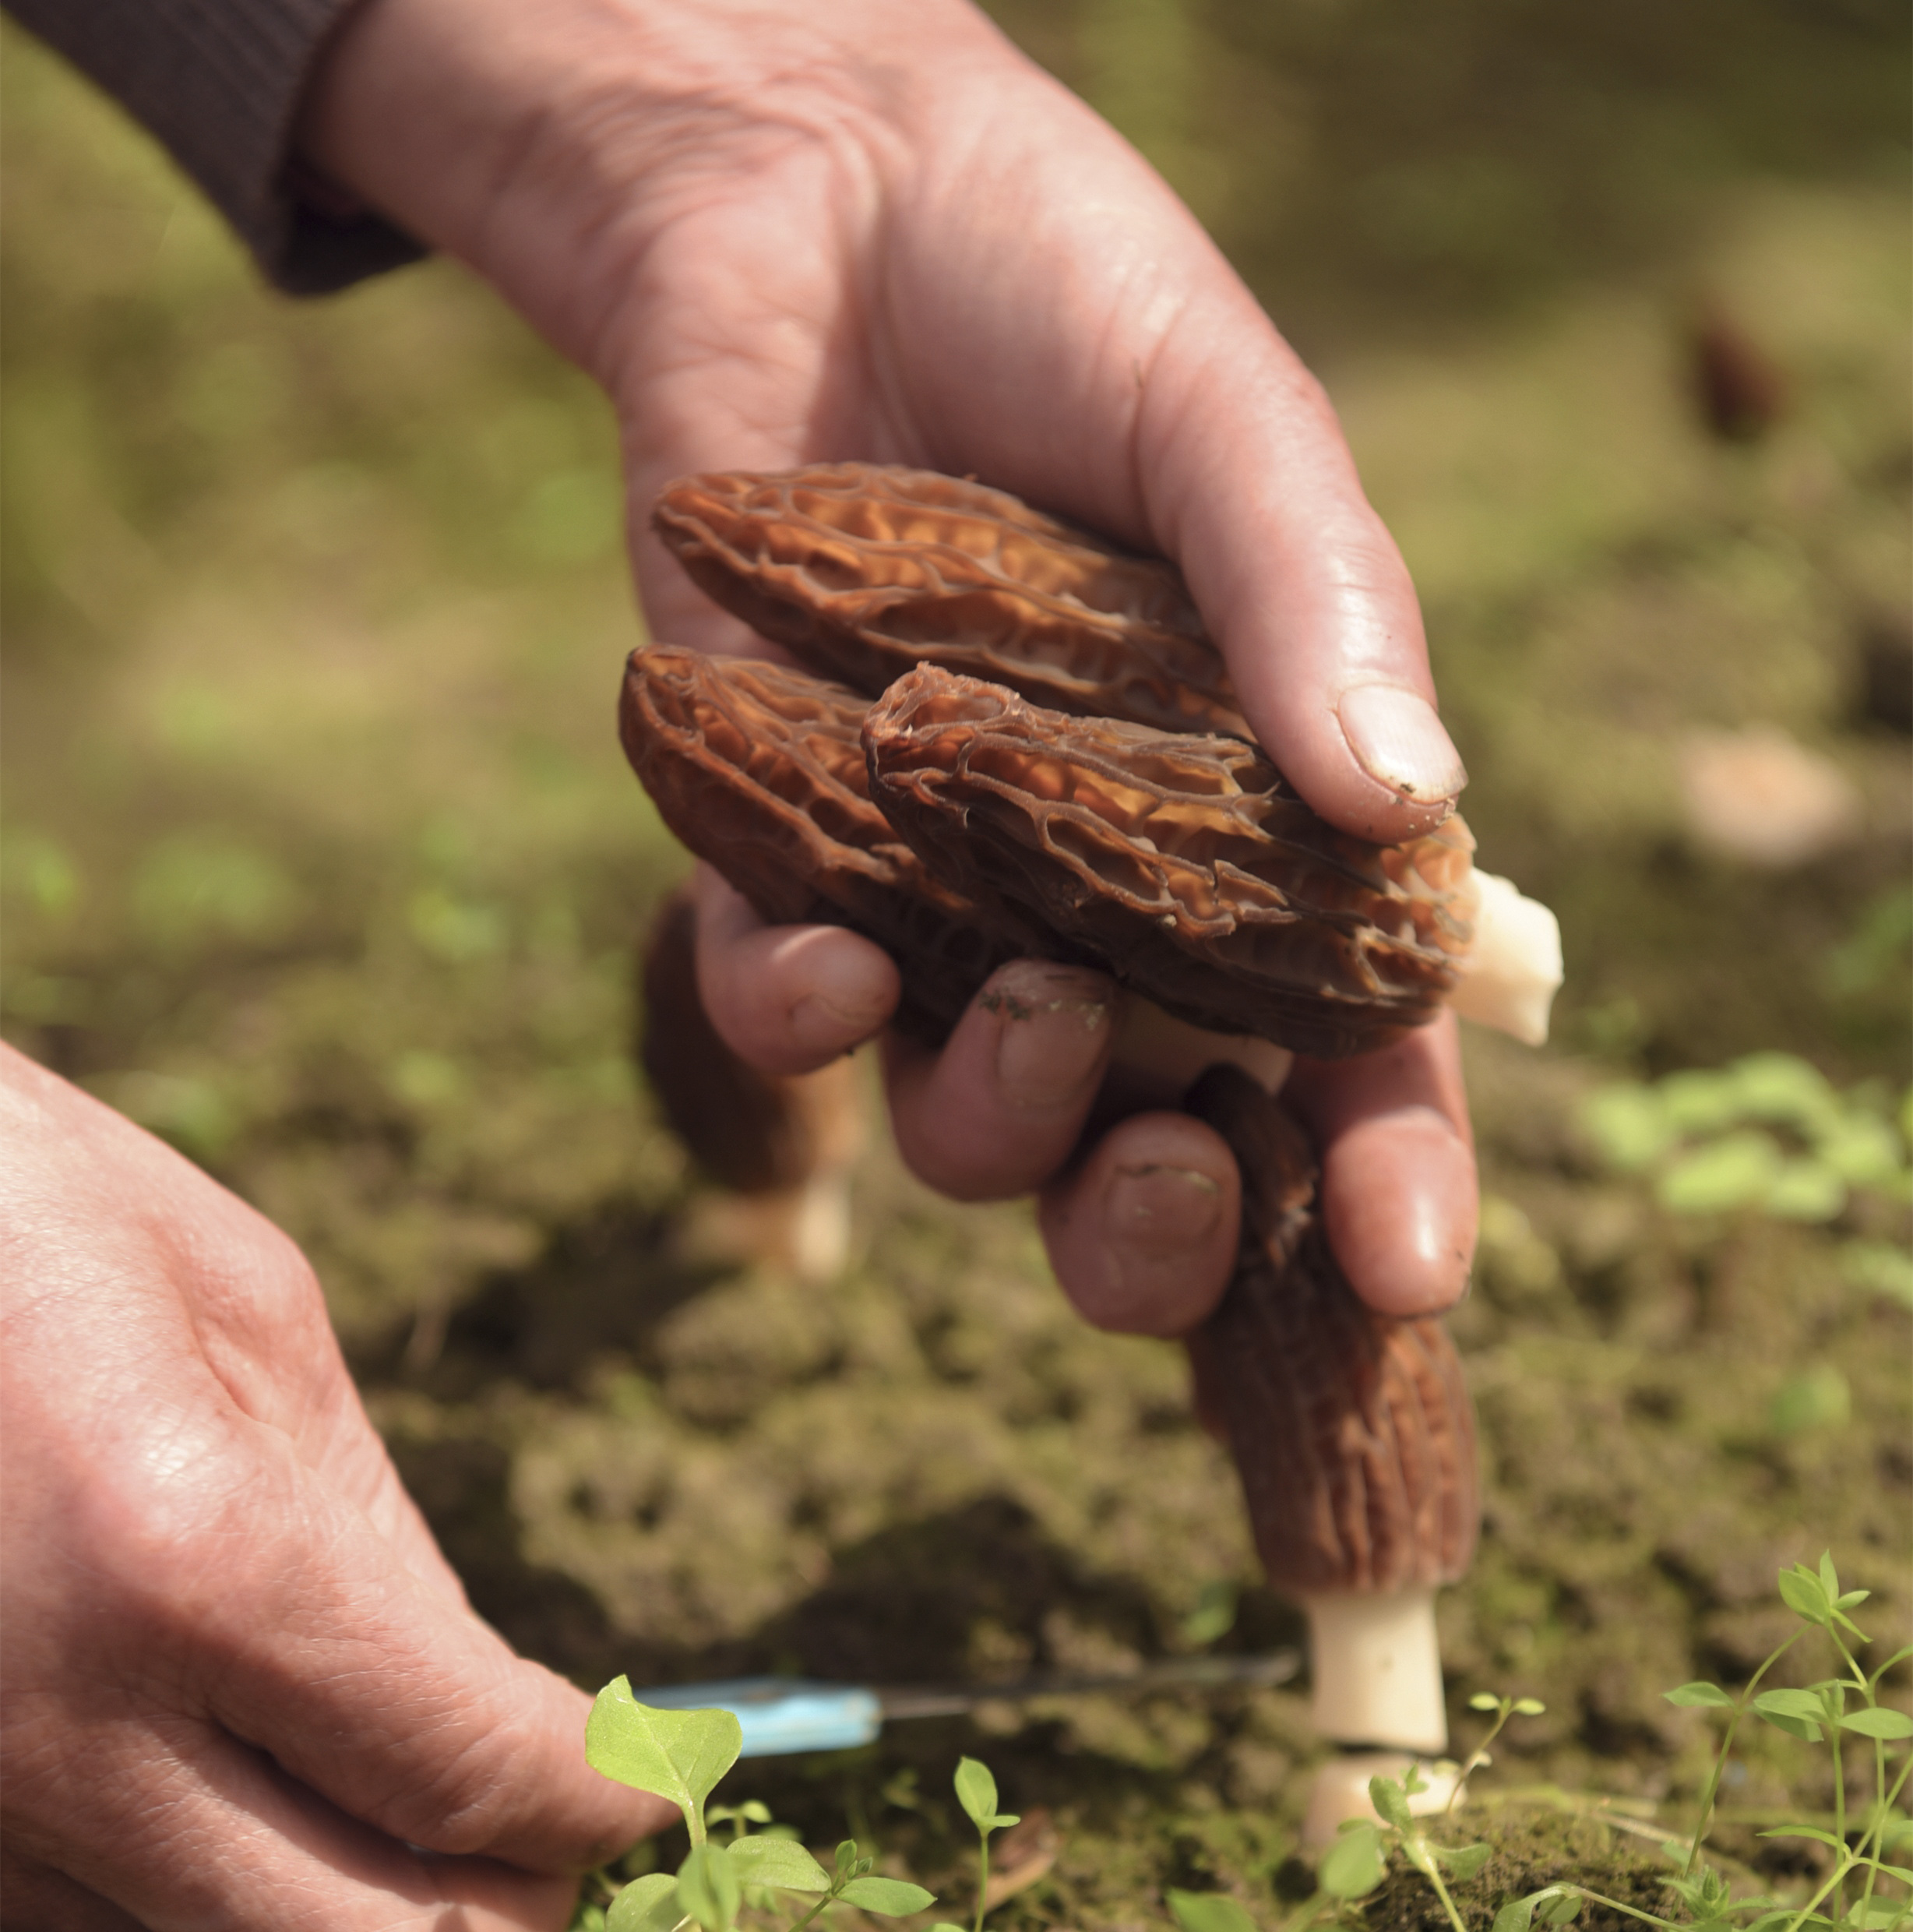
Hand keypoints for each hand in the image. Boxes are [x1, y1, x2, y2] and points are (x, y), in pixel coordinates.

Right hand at [0, 1050, 672, 1931]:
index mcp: (188, 1562)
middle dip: (499, 1927)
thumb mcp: (240, 1306)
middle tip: (548, 1849)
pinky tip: (225, 1777)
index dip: (601, 1802)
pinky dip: (199, 1893)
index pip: (474, 1778)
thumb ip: (380, 1537)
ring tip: (388, 1800)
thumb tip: (496, 1716)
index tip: (648, 1786)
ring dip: (345, 1915)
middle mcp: (57, 1733)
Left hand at [301, 0, 1477, 1332]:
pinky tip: (820, 955)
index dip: (1389, 1175)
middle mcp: (1117, 908)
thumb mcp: (1230, 423)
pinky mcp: (784, 865)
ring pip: (979, 1127)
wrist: (816, 211)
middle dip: (1168, 1229)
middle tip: (1178, 1171)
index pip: (1358, 1054)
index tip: (1415, 1269)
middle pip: (1160, 1159)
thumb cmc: (1074, 304)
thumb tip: (1411, 803)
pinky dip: (802, 1011)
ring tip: (1026, 1009)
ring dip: (1003, 1121)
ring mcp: (949, 907)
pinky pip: (790, 1013)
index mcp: (1272, 837)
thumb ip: (1317, 603)